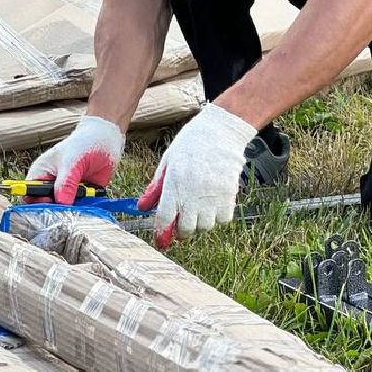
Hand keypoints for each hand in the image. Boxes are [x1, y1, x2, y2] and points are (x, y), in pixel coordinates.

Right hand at [25, 116, 123, 203]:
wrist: (106, 142)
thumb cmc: (84, 144)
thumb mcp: (72, 162)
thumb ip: (65, 183)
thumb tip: (61, 203)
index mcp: (41, 173)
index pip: (28, 194)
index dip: (36, 201)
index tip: (50, 202)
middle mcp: (51, 185)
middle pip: (46, 206)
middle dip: (56, 208)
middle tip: (68, 205)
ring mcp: (66, 192)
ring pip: (63, 210)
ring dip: (73, 209)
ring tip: (83, 196)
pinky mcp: (80, 197)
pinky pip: (79, 209)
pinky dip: (85, 208)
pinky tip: (91, 198)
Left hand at [137, 103, 255, 249]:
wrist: (221, 131)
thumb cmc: (192, 143)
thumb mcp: (168, 161)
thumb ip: (156, 187)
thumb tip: (142, 206)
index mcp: (174, 183)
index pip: (165, 218)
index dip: (161, 233)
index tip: (161, 240)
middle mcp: (193, 193)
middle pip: (186, 229)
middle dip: (181, 230)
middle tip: (181, 221)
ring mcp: (213, 195)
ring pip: (205, 226)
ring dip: (200, 224)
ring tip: (198, 210)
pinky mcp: (229, 195)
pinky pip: (223, 219)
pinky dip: (217, 217)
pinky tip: (213, 205)